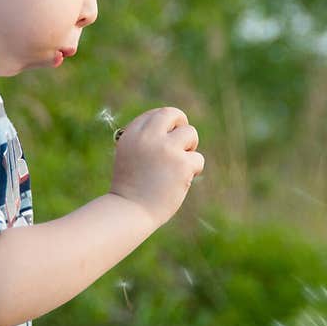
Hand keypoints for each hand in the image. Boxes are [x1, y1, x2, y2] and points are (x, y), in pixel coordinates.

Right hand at [110, 107, 204, 225]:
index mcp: (131, 134)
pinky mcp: (181, 164)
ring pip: (190, 133)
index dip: (164, 123)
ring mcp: (166, 149)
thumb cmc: (129, 189)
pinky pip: (197, 159)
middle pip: (172, 114)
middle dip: (181, 124)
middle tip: (183, 140)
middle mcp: (148, 137)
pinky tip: (180, 182)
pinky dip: (193, 170)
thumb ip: (144, 141)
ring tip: (179, 165)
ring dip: (190, 147)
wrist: (130, 211)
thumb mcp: (129, 157)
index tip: (168, 133)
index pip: (154, 115)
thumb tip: (170, 130)